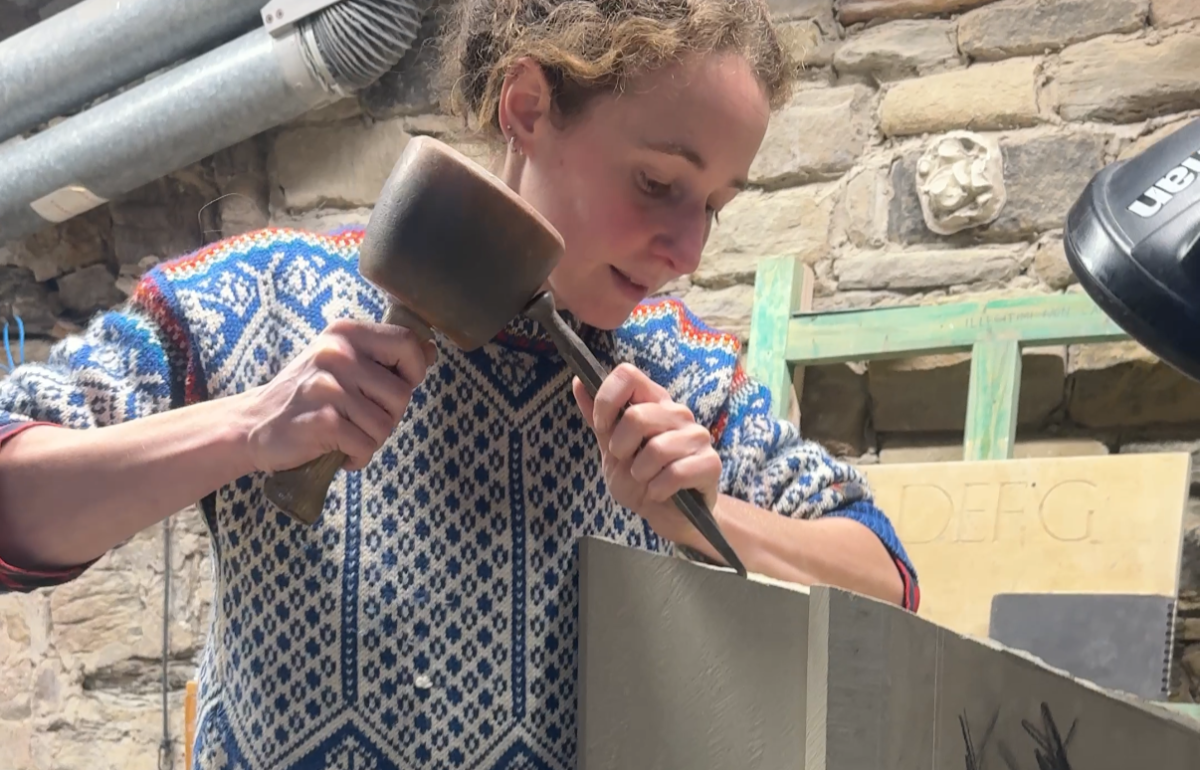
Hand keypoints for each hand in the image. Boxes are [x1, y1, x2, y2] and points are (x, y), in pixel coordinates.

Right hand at [235, 318, 436, 472]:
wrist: (254, 424)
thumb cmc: (307, 395)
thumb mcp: (343, 364)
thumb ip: (385, 357)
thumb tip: (431, 348)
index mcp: (346, 333)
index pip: (408, 343)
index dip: (414, 371)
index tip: (395, 387)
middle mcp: (337, 353)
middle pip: (402, 393)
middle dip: (389, 416)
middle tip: (359, 419)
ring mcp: (328, 387)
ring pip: (386, 424)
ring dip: (371, 440)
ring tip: (345, 434)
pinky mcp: (322, 420)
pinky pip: (366, 445)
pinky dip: (356, 456)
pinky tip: (337, 450)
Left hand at [571, 363, 721, 544]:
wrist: (668, 514)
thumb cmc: (641, 478)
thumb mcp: (612, 448)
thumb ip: (598, 418)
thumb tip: (578, 381)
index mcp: (653, 401)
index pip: (628, 375)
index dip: (607, 400)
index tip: (602, 426)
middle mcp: (678, 413)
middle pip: (637, 416)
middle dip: (621, 448)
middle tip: (627, 462)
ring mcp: (698, 436)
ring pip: (657, 449)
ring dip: (641, 474)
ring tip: (646, 479)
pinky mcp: (711, 463)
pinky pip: (675, 473)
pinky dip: (658, 489)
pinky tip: (660, 492)